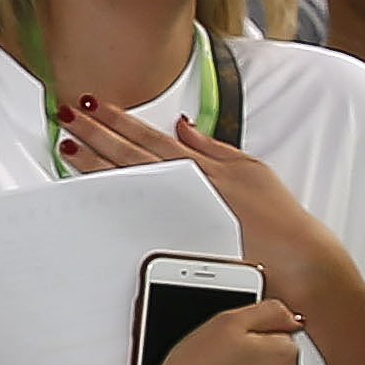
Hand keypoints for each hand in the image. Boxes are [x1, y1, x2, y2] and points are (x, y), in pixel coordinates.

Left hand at [54, 88, 348, 305]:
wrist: (298, 259)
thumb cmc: (278, 218)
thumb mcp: (249, 168)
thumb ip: (211, 146)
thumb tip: (182, 125)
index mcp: (202, 166)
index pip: (150, 137)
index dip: (119, 120)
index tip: (93, 106)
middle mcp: (187, 184)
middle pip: (132, 154)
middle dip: (97, 132)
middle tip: (66, 113)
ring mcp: (179, 211)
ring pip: (129, 181)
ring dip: (95, 162)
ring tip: (67, 144)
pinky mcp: (179, 238)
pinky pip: (137, 216)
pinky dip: (113, 202)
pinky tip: (90, 192)